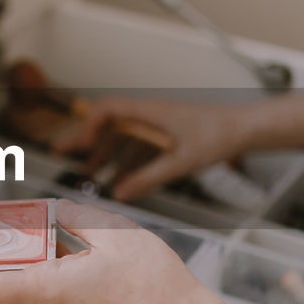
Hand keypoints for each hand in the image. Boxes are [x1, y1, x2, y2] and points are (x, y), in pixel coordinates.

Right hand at [57, 97, 252, 200]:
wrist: (245, 130)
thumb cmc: (218, 135)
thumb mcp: (181, 162)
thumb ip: (148, 179)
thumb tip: (119, 193)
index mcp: (150, 112)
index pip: (108, 110)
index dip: (90, 125)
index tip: (82, 146)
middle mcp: (149, 116)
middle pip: (108, 125)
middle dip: (84, 139)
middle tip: (59, 151)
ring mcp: (157, 126)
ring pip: (122, 139)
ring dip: (105, 156)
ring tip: (87, 173)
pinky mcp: (166, 137)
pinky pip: (138, 150)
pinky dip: (126, 164)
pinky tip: (119, 182)